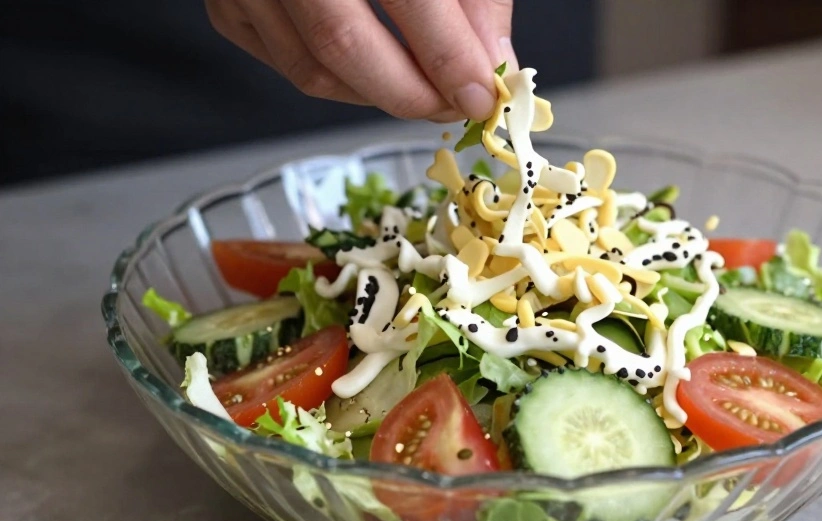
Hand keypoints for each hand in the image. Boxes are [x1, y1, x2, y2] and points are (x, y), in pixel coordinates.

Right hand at [206, 0, 515, 121]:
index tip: (482, 94)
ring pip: (313, 71)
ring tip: (425, 92)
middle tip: (455, 106)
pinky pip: (288, 65)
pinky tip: (375, 70)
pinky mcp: (227, 6)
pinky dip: (340, 82)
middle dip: (411, 94)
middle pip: (344, 46)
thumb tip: (491, 59)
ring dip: (378, 95)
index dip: (449, 58)